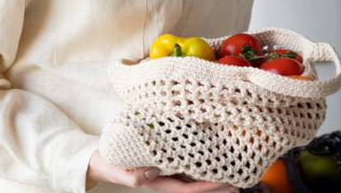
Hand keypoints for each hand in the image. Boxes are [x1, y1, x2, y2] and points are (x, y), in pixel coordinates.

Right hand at [86, 150, 236, 191]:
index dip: (207, 187)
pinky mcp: (163, 158)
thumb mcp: (117, 169)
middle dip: (218, 182)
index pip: (188, 188)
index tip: (226, 183)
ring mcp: (165, 168)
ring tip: (232, 164)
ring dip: (212, 171)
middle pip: (196, 183)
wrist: (99, 159)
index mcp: (157, 181)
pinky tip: (210, 152)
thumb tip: (152, 171)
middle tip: (241, 177)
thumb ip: (132, 174)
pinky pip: (185, 161)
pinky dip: (199, 158)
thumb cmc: (108, 163)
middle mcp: (165, 176)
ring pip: (193, 173)